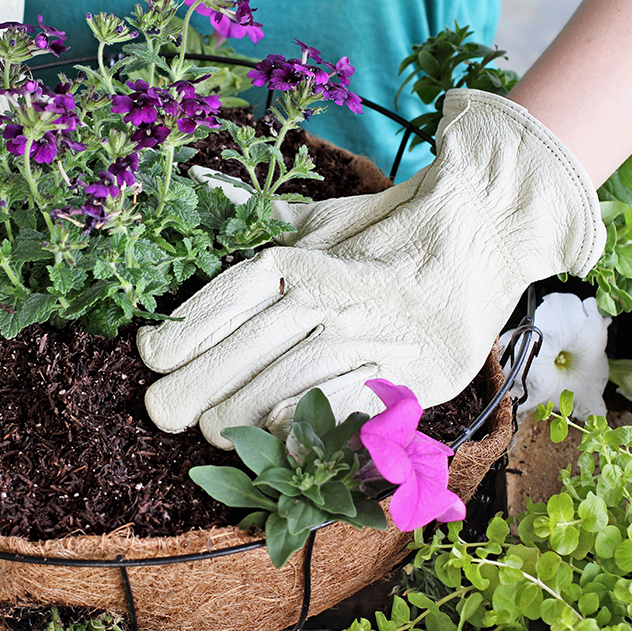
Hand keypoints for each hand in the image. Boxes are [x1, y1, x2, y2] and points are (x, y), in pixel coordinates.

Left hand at [137, 89, 604, 448]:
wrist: (483, 232)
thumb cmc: (387, 231)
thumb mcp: (317, 217)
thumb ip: (256, 215)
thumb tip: (203, 186)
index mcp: (290, 261)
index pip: (214, 307)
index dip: (175, 340)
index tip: (148, 359)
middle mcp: (317, 298)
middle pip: (232, 359)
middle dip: (187, 393)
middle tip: (165, 412)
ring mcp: (360, 337)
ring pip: (274, 391)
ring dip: (233, 419)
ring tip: (212, 429)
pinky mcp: (404, 373)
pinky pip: (338, 411)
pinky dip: (301, 432)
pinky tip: (273, 444)